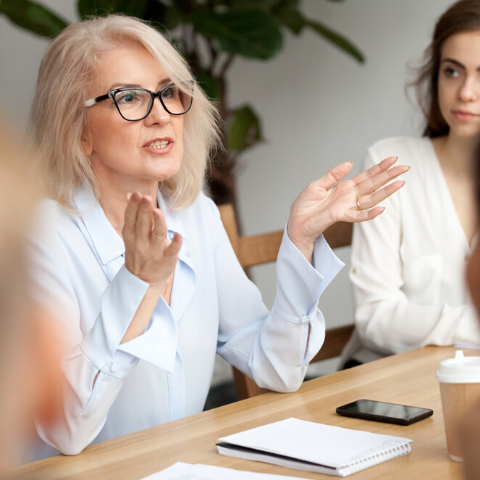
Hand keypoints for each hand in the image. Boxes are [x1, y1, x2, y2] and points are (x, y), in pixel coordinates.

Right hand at [122, 192, 181, 289]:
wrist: (143, 280)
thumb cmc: (139, 251)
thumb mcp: (131, 235)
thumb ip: (133, 215)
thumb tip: (131, 194)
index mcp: (131, 235)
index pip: (131, 218)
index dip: (133, 206)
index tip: (136, 194)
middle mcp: (141, 243)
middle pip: (142, 224)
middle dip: (144, 211)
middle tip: (146, 198)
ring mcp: (154, 252)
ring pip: (157, 235)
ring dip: (158, 223)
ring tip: (157, 211)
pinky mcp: (167, 260)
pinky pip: (171, 251)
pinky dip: (175, 244)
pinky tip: (179, 236)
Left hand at [287, 156, 408, 260]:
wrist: (296, 223)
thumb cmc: (304, 207)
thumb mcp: (317, 185)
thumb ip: (333, 175)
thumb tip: (349, 163)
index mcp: (344, 188)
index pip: (366, 176)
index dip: (379, 168)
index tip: (393, 159)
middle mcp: (349, 197)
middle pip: (373, 185)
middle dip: (389, 176)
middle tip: (405, 167)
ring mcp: (347, 207)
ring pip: (371, 199)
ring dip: (386, 192)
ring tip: (401, 183)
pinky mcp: (340, 216)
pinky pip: (358, 216)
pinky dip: (369, 213)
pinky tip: (381, 208)